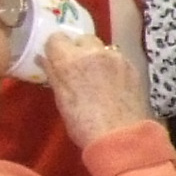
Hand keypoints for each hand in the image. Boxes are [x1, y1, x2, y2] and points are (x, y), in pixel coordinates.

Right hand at [39, 31, 155, 146]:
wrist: (122, 137)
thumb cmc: (84, 125)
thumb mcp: (62, 101)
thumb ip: (53, 74)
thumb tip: (43, 58)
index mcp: (70, 60)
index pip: (56, 38)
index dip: (55, 49)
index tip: (57, 60)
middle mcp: (94, 52)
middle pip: (81, 39)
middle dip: (78, 50)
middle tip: (78, 71)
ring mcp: (116, 57)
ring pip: (101, 47)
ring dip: (96, 57)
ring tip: (96, 79)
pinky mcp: (132, 66)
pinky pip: (117, 58)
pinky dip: (112, 66)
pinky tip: (112, 84)